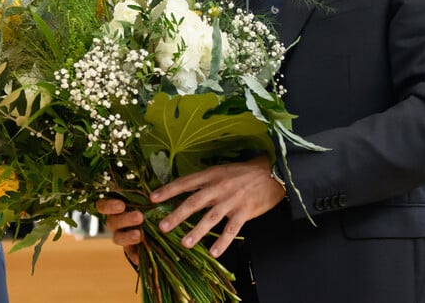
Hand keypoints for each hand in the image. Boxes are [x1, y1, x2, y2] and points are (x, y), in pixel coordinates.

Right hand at [95, 198, 143, 264]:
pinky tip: (140, 259)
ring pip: (118, 237)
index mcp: (113, 207)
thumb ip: (141, 194)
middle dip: (125, 220)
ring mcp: (121, 235)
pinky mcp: (130, 249)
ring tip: (140, 235)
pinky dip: (135, 256)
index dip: (109, 206)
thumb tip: (149, 192)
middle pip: (112, 222)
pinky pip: (130, 253)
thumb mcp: (143, 196)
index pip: (103, 206)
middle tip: (139, 217)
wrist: (156, 220)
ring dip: (128, 237)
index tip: (122, 206)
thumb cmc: (147, 201)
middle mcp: (114, 221)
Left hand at [150, 154, 284, 257]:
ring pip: (210, 218)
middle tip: (162, 227)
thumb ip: (204, 182)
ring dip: (196, 231)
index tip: (152, 198)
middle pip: (193, 202)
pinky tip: (214, 252)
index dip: (168, 190)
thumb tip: (183, 192)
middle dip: (176, 215)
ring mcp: (231, 200)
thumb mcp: (221, 171)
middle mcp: (218, 187)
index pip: (185, 183)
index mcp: (211, 175)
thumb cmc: (242, 173)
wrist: (272, 172)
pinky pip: (231, 229)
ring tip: (184, 243)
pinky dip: (223, 241)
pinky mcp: (244, 212)